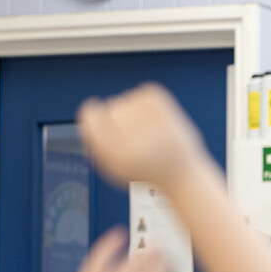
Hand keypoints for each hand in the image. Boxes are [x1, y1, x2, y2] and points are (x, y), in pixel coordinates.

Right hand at [77, 83, 207, 192]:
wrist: (183, 178)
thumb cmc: (146, 173)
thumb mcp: (113, 167)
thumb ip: (95, 142)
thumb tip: (87, 115)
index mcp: (119, 158)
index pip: (92, 117)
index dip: (91, 113)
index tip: (94, 112)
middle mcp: (138, 143)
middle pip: (112, 107)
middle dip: (117, 115)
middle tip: (130, 132)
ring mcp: (158, 129)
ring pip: (130, 98)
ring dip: (133, 109)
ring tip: (145, 129)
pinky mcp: (173, 116)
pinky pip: (148, 93)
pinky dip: (148, 101)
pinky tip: (153, 118)